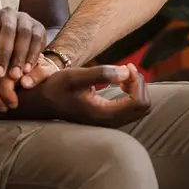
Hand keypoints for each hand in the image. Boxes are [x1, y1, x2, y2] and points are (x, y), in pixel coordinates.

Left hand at [0, 9, 48, 110]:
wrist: (6, 42)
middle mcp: (8, 12)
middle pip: (8, 29)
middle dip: (4, 53)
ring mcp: (25, 18)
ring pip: (24, 34)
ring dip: (20, 56)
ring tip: (14, 75)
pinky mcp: (38, 27)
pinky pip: (37, 39)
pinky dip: (32, 55)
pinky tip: (27, 70)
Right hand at [22, 64, 151, 126]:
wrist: (44, 101)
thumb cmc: (57, 87)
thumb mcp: (76, 76)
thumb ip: (101, 74)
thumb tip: (126, 72)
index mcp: (103, 114)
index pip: (139, 102)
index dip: (138, 82)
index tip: (127, 66)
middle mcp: (110, 122)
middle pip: (144, 107)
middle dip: (140, 84)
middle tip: (127, 68)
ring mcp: (111, 122)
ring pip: (141, 108)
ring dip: (137, 88)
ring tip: (123, 74)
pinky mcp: (110, 118)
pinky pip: (133, 108)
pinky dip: (132, 93)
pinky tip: (120, 82)